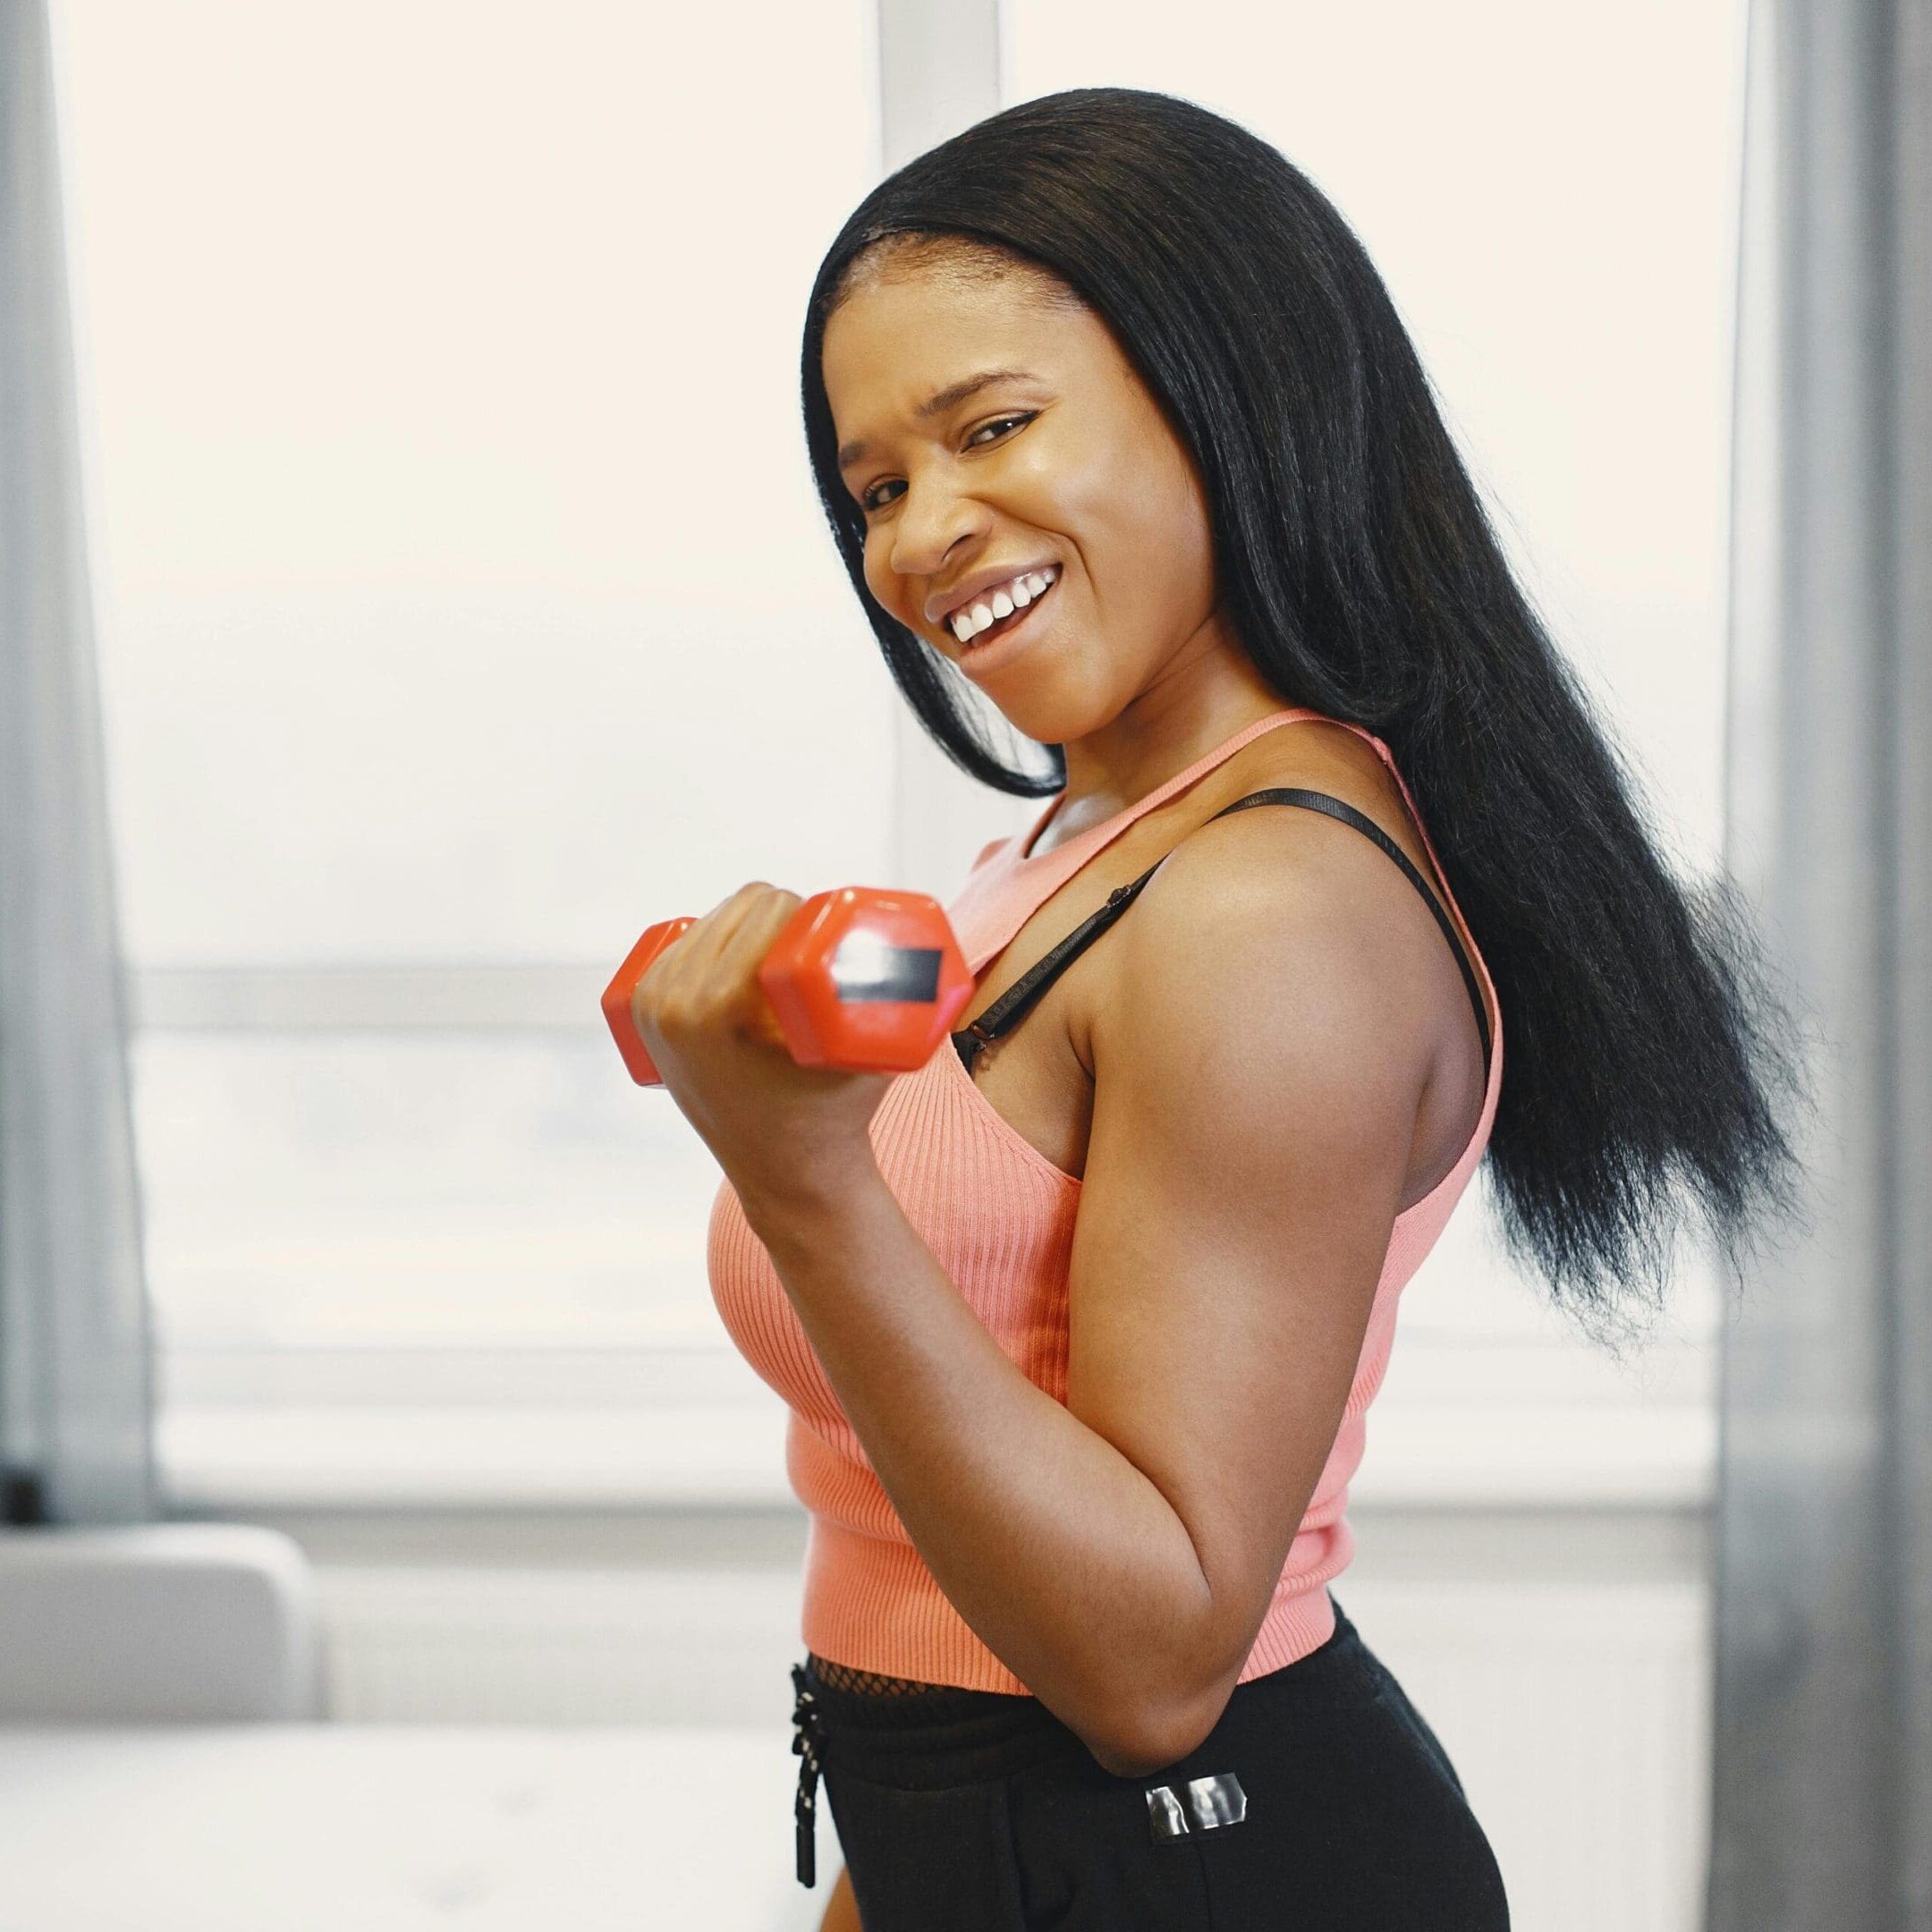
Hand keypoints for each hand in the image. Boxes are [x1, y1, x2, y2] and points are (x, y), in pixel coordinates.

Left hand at [628, 882, 888, 1216]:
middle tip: (816, 947)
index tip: (834, 931)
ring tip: (784, 954)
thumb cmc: (838, 1113)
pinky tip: (735, 949)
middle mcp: (673, 1003)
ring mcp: (653, 1011)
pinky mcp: (645, 1018)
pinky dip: (708, 938)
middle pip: (735, 908)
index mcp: (717, 1005)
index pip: (765, 908)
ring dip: (747, 924)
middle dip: (781, 913)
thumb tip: (929, 940)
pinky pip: (678, 947)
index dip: (808, 908)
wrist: (787, 1177)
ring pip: (708, 922)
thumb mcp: (869, 1051)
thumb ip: (903, 996)